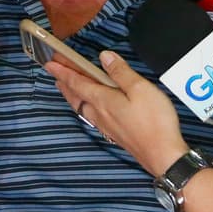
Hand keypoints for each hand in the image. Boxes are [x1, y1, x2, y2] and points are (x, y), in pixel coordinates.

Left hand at [45, 50, 187, 176]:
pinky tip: (90, 108)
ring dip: (72, 95)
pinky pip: (91, 116)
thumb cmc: (154, 121)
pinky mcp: (115, 133)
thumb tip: (104, 57)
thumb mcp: (140, 89)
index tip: (50, 63)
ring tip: (67, 88)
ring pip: (82, 107)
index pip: (77, 82)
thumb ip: (121, 72)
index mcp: (103, 100)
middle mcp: (100, 113)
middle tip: (55, 73)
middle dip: (64, 82)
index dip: (63, 71)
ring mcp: (107, 125)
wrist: (162, 155)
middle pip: (76, 96)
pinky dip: (84, 106)